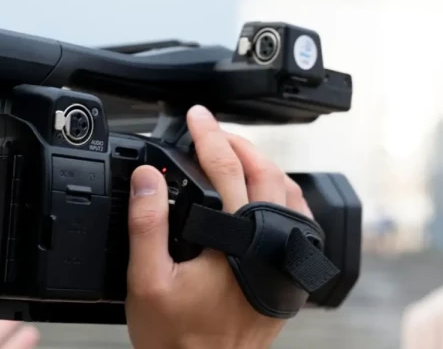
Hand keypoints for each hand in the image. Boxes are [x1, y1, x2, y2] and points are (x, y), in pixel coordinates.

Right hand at [125, 105, 311, 348]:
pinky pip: (297, 220)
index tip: (196, 115)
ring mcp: (285, 258)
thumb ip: (146, 225)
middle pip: (264, 172)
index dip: (209, 135)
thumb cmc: (178, 338)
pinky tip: (265, 193)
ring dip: (263, 166)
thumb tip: (147, 178)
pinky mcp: (289, 273)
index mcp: (236, 239)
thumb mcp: (146, 281)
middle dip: (239, 143)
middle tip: (213, 128)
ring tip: (236, 152)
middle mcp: (269, 243)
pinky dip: (282, 196)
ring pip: (287, 193)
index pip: (226, 168)